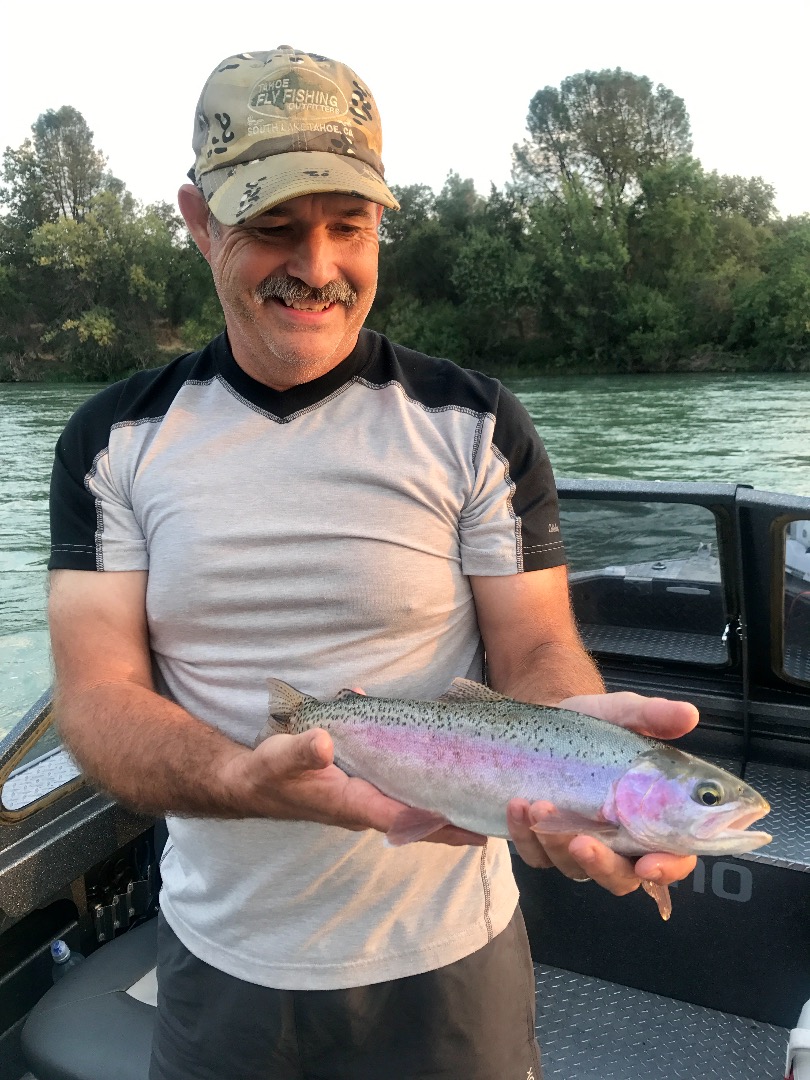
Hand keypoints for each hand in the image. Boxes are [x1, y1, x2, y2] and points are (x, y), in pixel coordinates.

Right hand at [225, 728, 483, 844]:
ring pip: (412, 806)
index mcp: (352, 803)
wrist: (250, 781)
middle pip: (419, 819)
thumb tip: (324, 744)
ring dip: (444, 804)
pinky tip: (445, 770)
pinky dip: (424, 786)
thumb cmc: (267, 771)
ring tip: (483, 800)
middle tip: (498, 818)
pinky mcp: (362, 787)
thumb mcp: (280, 756)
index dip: (440, 822)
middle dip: (456, 820)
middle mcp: (364, 807)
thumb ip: (302, 751)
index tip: (476, 828)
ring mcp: (364, 799)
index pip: (404, 818)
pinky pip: (401, 792)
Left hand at [507, 692, 698, 894]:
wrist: (548, 718)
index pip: (673, 858)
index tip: (649, 863)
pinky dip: (525, 835)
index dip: (667, 867)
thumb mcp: (621, 713)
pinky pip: (536, 855)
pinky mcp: (545, 843)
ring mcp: (580, 846)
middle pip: (620, 877)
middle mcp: (620, 842)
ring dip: (555, 844)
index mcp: (652, 819)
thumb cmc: (596, 724)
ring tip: (539, 804)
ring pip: (573, 868)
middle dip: (601, 865)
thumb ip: (653, 716)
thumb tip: (688, 714)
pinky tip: (518, 805)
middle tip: (580, 841)